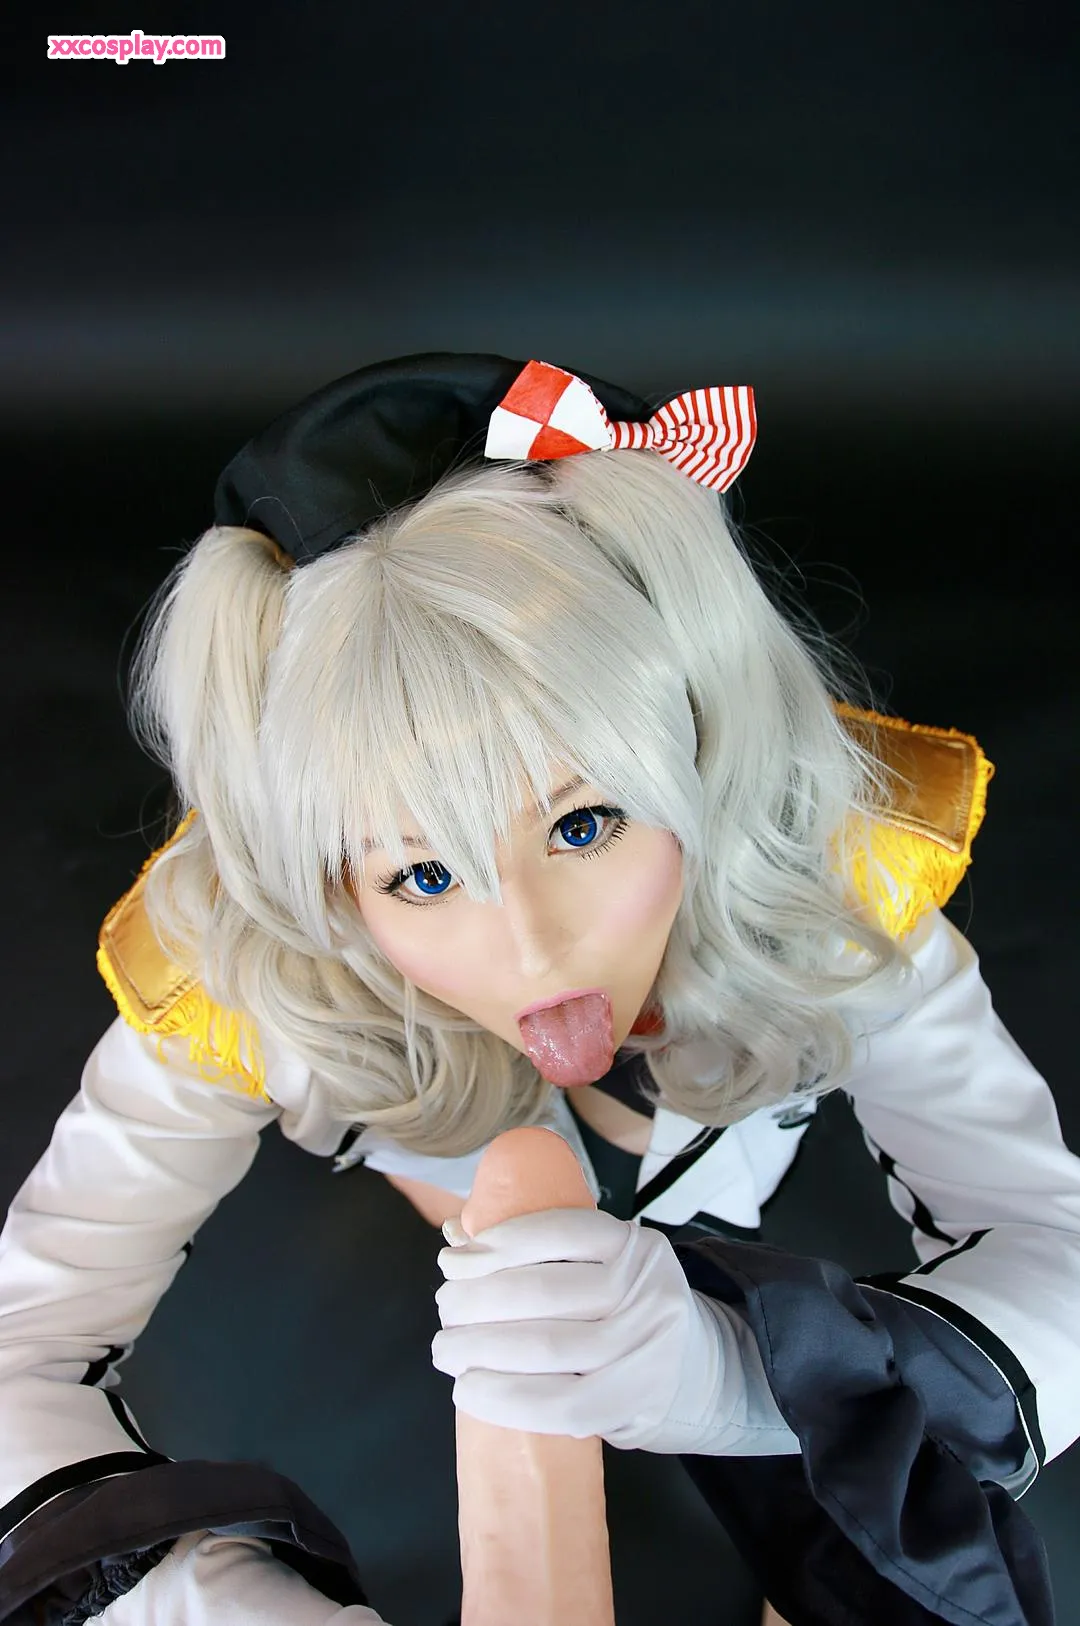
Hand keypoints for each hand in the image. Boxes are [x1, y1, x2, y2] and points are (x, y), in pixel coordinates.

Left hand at [431, 1207, 730, 1451]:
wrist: (696, 1372)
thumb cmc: (624, 1310)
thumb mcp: (603, 1266)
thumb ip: (543, 1251)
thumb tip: (456, 1237)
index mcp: (633, 1244)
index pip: (558, 1231)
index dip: (497, 1243)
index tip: (453, 1260)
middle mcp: (645, 1290)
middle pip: (542, 1293)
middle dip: (475, 1301)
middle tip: (445, 1308)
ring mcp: (643, 1349)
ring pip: (546, 1348)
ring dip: (477, 1349)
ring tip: (446, 1349)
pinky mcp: (631, 1402)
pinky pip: (558, 1403)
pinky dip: (503, 1398)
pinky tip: (469, 1390)